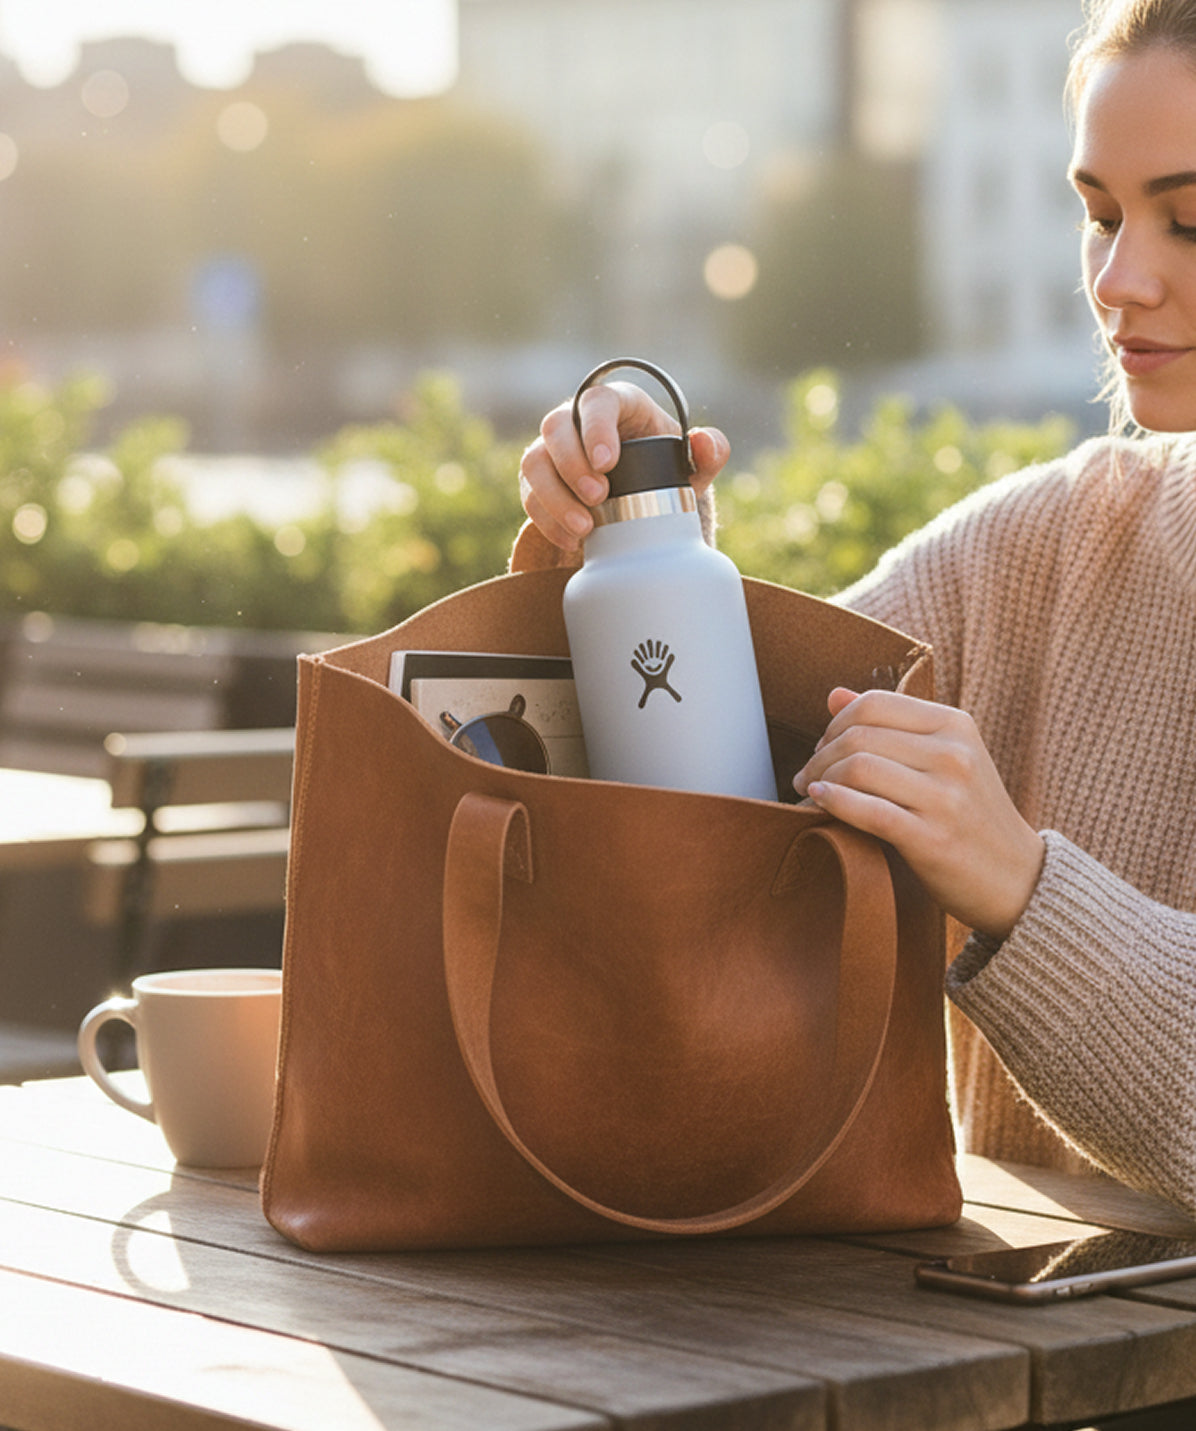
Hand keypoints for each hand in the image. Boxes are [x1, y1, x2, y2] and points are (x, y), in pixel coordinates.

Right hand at [519, 381, 729, 551]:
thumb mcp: (691, 464)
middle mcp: (575, 419)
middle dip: (572, 465)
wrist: (641, 495)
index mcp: (615, 403)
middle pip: (556, 428)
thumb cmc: (665, 468)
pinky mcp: (538, 480)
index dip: (595, 428)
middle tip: (598, 498)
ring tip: (584, 529)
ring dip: (554, 498)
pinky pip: (529, 496)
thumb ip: (710, 452)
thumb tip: (703, 441)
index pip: (596, 402)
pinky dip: (547, 521)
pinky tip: (571, 540)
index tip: (607, 463)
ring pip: (534, 463)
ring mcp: (551, 449)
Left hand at [794, 688, 1044, 938]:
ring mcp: (946, 796)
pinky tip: (819, 803)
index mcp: (955, 724)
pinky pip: (867, 810)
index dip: (834, 724)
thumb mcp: (943, 758)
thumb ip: (891, 725)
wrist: (1017, 879)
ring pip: (857, 768)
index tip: (821, 748)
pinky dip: (833, 802)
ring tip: (811, 793)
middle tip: (808, 776)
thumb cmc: (969, 815)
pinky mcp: (933, 838)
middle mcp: (953, 754)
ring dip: (820, 779)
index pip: (873, 703)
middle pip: (858, 735)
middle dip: (820, 755)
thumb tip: (833, 695)